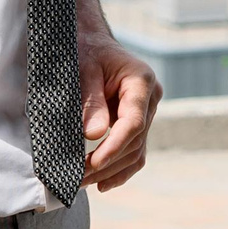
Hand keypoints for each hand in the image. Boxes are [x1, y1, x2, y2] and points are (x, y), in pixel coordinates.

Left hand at [81, 35, 158, 192]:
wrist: (92, 44)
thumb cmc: (86, 52)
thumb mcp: (83, 70)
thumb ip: (90, 101)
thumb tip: (93, 135)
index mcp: (141, 80)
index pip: (133, 122)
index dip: (114, 146)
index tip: (94, 162)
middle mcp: (150, 98)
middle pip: (134, 141)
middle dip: (107, 163)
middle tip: (77, 177)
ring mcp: (147, 113)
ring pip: (135, 151)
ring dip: (110, 171)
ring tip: (82, 182)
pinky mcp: (137, 123)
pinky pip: (134, 152)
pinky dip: (119, 170)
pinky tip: (103, 184)